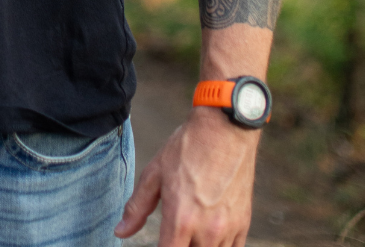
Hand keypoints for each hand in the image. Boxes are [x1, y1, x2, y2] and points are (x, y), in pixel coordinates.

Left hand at [114, 108, 258, 246]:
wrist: (225, 129)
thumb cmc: (188, 148)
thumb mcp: (154, 173)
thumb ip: (137, 207)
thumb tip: (120, 232)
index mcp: (181, 219)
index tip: (159, 241)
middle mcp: (207, 231)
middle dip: (179, 246)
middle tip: (174, 233)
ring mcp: (228, 229)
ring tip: (191, 232)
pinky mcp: (244, 224)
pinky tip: (210, 235)